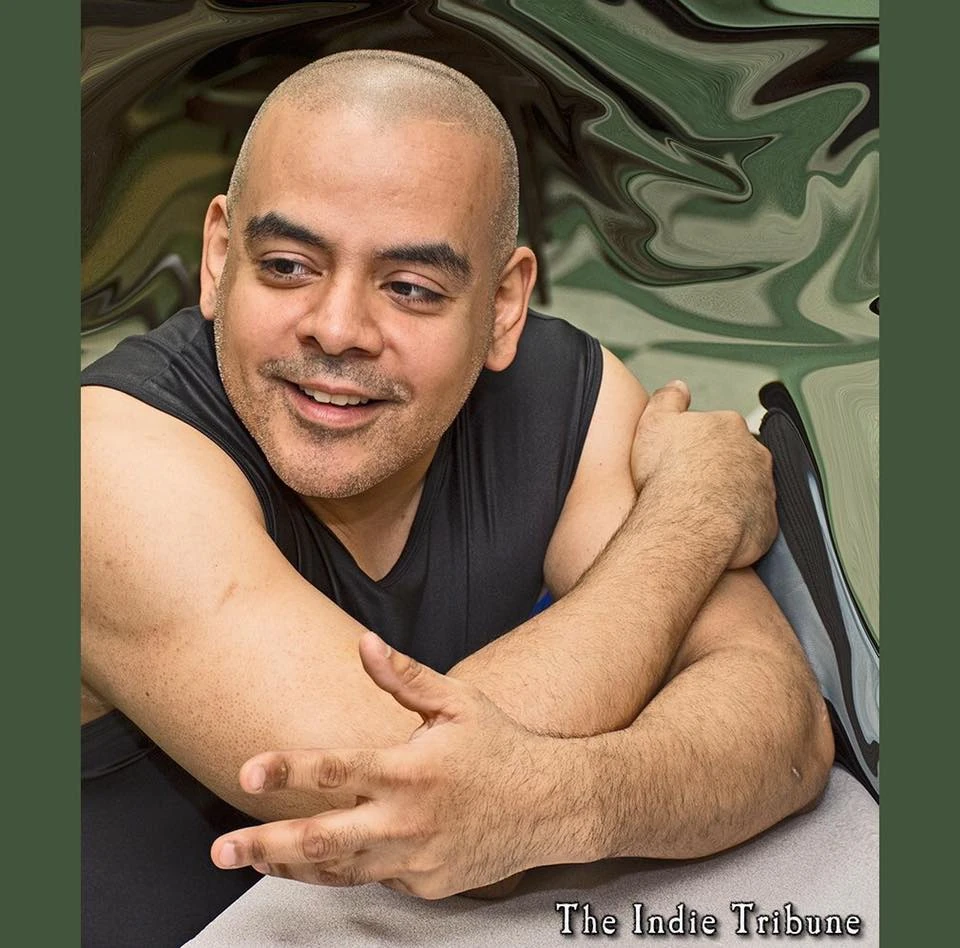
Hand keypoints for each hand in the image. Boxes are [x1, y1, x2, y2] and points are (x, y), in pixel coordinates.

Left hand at [211, 633, 581, 898]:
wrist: (553, 806)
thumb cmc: (501, 748)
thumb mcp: (458, 702)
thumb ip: (404, 678)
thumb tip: (364, 644)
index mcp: (414, 769)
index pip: (340, 769)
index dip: (291, 769)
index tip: (251, 771)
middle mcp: (410, 820)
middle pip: (325, 839)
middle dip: (267, 846)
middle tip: (222, 850)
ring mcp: (417, 859)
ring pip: (341, 870)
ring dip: (291, 866)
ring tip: (253, 862)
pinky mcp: (426, 885)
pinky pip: (373, 880)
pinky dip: (342, 869)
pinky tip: (316, 861)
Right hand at [630, 380, 776, 567]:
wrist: (686, 523)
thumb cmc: (668, 475)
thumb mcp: (654, 422)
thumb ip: (668, 399)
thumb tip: (678, 387)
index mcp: (729, 426)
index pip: (718, 429)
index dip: (697, 445)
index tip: (681, 459)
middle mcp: (754, 453)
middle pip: (737, 457)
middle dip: (718, 469)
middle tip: (689, 485)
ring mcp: (764, 488)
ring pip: (748, 488)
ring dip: (730, 496)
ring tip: (699, 510)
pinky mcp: (767, 521)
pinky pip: (753, 520)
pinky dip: (736, 523)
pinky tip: (712, 528)